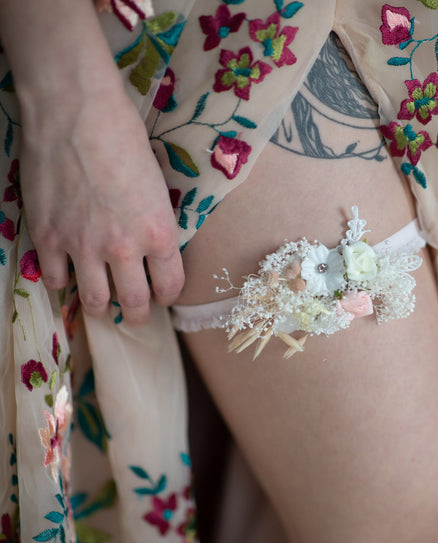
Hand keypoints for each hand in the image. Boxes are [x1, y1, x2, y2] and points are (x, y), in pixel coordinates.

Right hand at [20, 87, 183, 325]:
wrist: (76, 112)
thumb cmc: (125, 138)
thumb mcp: (158, 186)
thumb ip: (155, 225)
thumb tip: (151, 247)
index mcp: (159, 234)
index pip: (171, 286)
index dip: (169, 296)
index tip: (164, 296)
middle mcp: (124, 249)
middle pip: (135, 303)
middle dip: (139, 315)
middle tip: (138, 316)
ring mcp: (83, 246)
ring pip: (96, 301)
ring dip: (103, 308)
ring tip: (104, 306)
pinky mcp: (48, 237)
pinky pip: (55, 280)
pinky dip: (63, 282)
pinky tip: (68, 275)